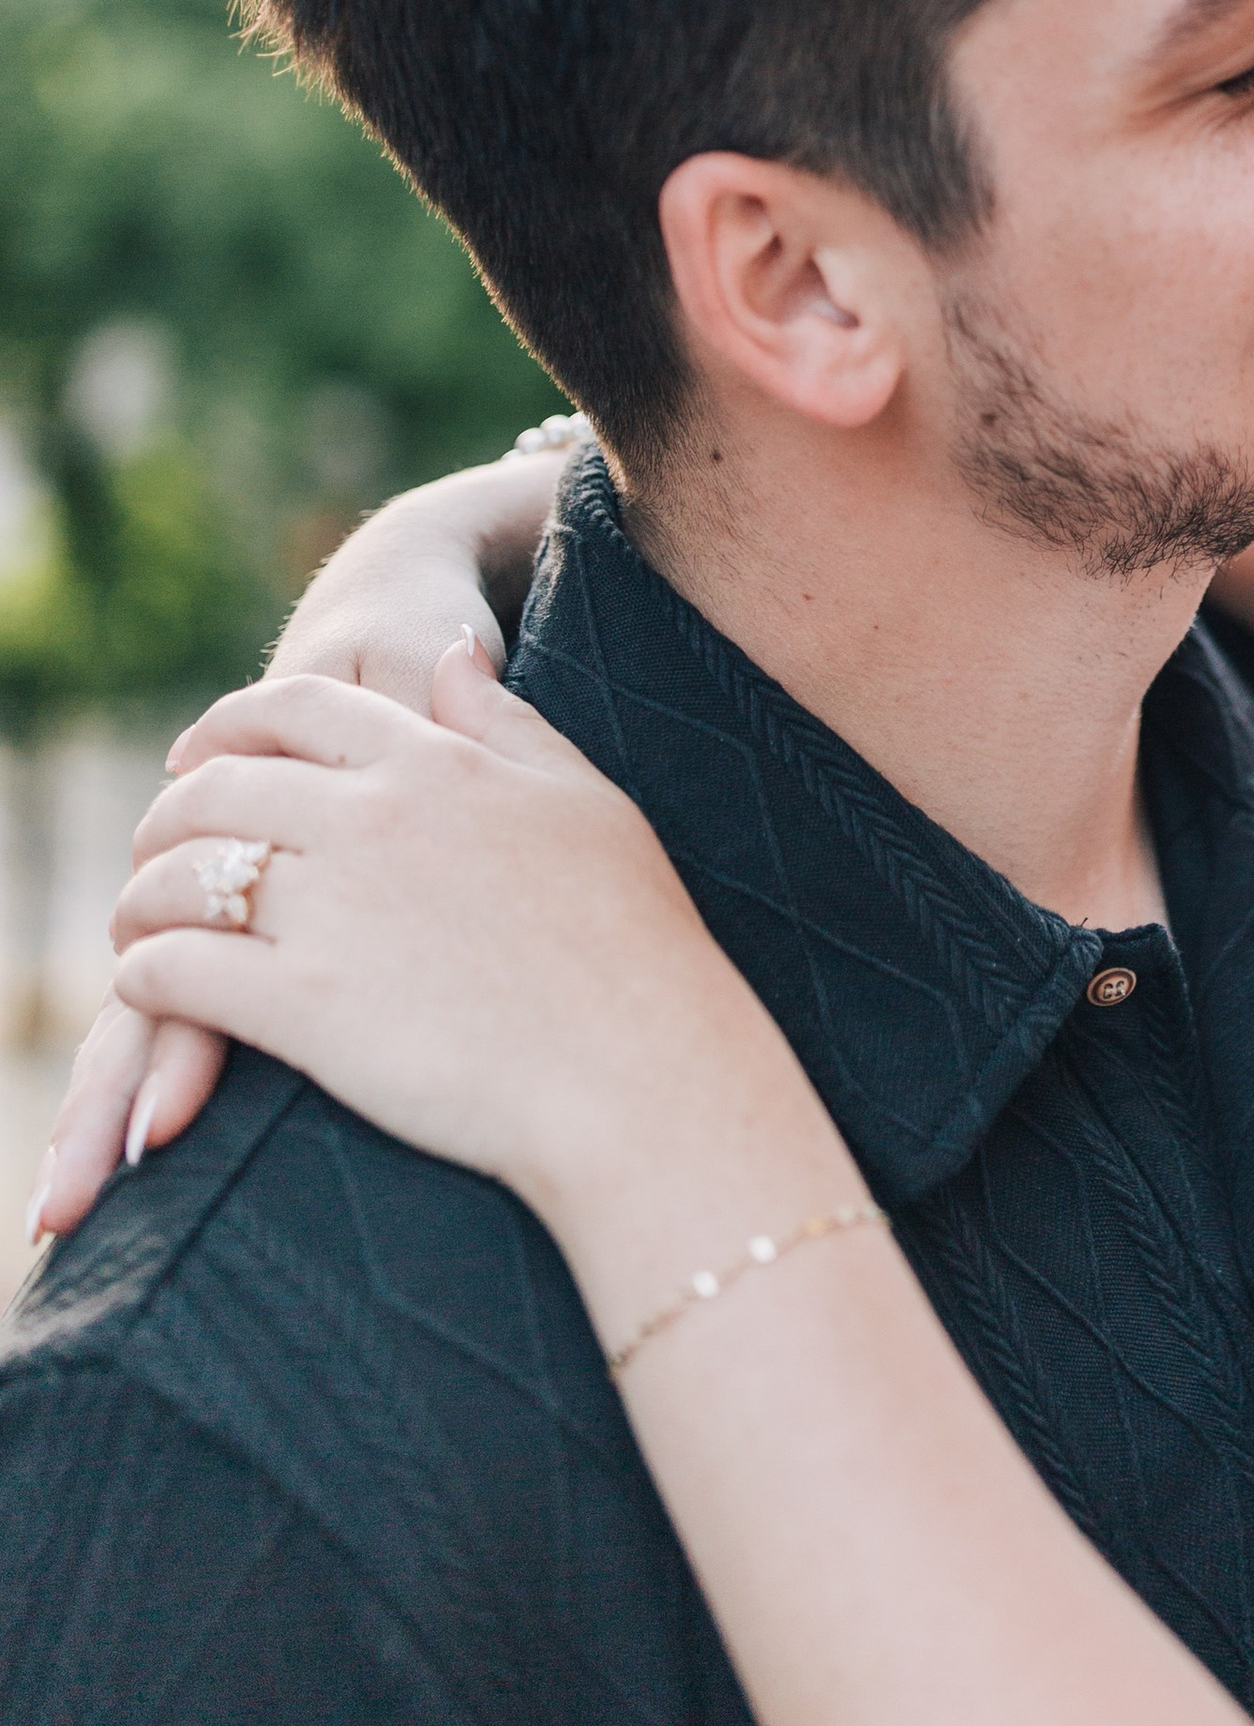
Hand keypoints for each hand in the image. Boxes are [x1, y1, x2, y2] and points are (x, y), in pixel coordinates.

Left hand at [27, 450, 561, 1245]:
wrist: (640, 1069)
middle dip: (169, 816)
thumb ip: (507, 721)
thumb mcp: (584, 800)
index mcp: (436, 763)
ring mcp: (335, 912)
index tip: (196, 756)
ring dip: (144, 897)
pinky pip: (179, 973)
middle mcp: (373, 820)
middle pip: (221, 788)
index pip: (297, 710)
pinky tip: (153, 989)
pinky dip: (146, 975)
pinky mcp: (306, 1008)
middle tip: (155, 852)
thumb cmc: (635, 942)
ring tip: (140, 924)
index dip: (228, 725)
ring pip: (184, 877)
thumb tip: (455, 656)